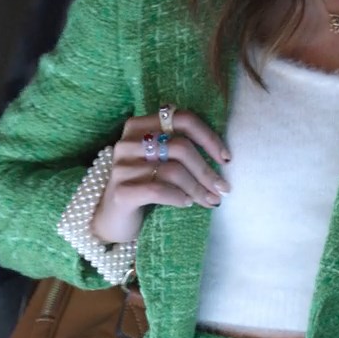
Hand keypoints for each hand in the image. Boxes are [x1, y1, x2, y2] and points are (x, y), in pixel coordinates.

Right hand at [90, 106, 231, 244]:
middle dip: (206, 170)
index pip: (182, 119)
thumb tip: (222, 158)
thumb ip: (179, 150)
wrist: (112, 218)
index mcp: (139, 126)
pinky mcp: (121, 191)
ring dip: (197, 188)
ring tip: (210, 200)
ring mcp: (121, 167)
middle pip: (180, 147)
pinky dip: (178, 197)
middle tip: (222, 189)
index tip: (225, 159)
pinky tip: (186, 203)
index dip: (209, 138)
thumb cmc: (144, 185)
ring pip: (173, 170)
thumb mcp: (159, 161)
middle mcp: (127, 142)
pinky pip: (158, 190)